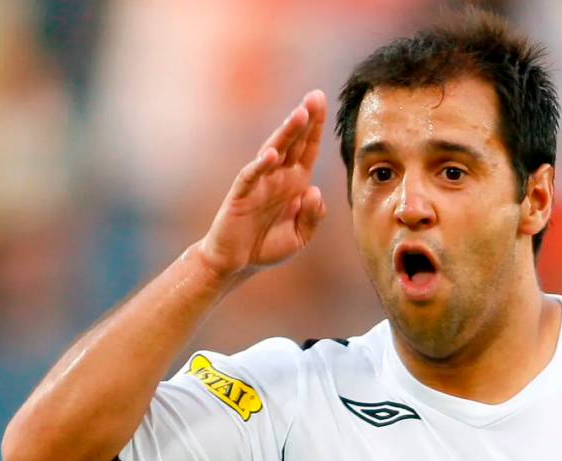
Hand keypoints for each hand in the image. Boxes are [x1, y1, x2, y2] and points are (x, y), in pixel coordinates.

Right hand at [200, 90, 327, 278]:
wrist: (238, 263)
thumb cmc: (268, 245)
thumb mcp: (301, 236)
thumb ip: (313, 216)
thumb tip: (315, 190)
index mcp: (294, 182)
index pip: (308, 149)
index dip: (316, 127)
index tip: (323, 102)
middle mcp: (278, 177)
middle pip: (293, 143)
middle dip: (304, 120)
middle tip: (315, 96)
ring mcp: (259, 183)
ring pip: (273, 152)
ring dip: (286, 134)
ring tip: (299, 115)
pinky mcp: (241, 196)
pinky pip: (250, 177)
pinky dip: (260, 165)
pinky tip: (271, 154)